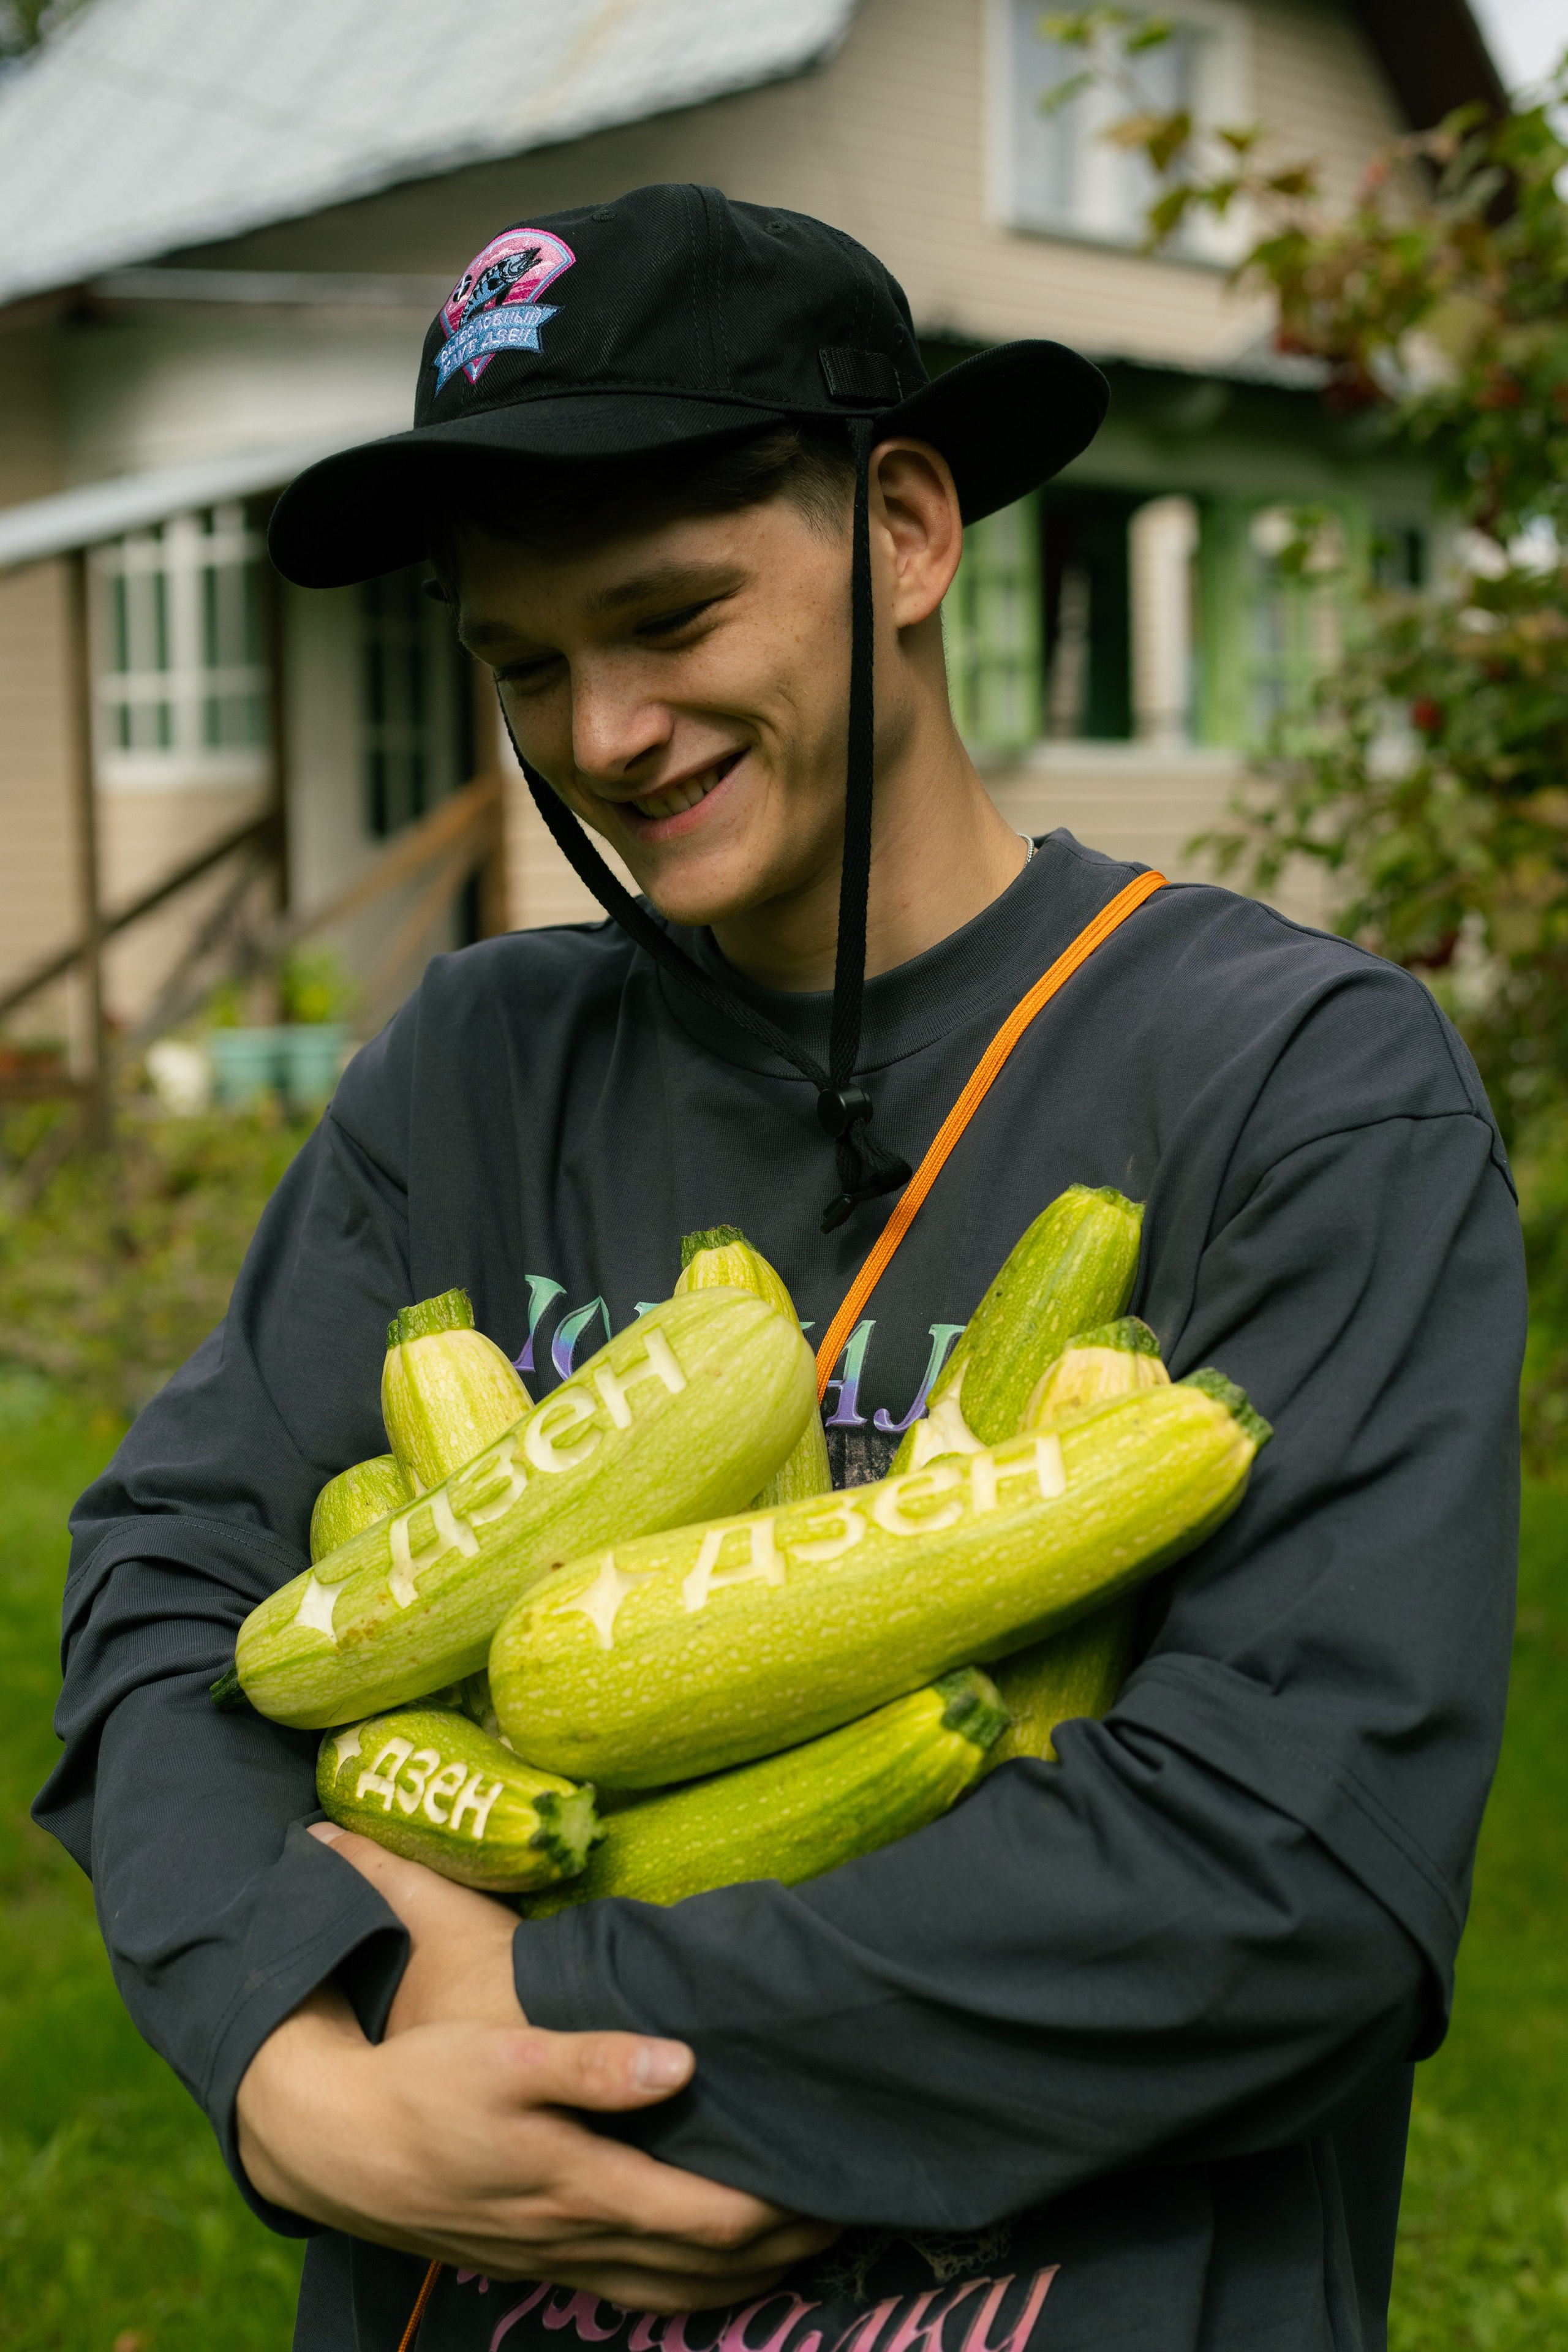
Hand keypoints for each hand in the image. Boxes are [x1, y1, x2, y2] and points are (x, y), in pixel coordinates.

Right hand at [234, 1832, 837, 2306]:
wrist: (339, 2144)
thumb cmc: (426, 2086)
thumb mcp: (506, 2056)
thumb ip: (595, 2062)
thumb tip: (682, 2063)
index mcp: (581, 2186)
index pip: (709, 2216)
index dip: (779, 2209)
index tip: (836, 2179)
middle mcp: (578, 2236)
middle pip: (705, 2264)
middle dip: (783, 2247)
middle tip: (850, 2211)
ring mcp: (555, 2257)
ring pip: (671, 2290)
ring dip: (743, 2278)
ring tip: (803, 2247)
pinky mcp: (535, 2257)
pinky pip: (633, 2291)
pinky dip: (687, 2288)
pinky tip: (708, 2270)